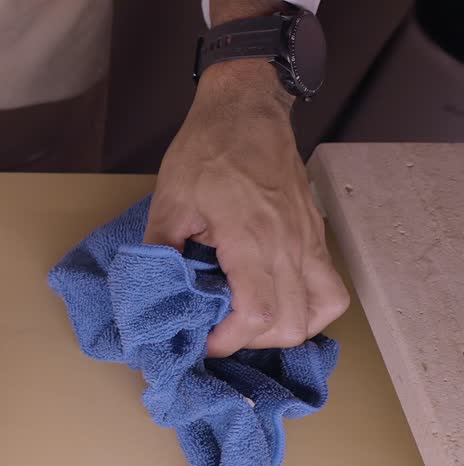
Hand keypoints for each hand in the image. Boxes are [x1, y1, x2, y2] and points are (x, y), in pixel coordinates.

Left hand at [144, 59, 348, 357]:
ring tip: (251, 322)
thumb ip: (159, 252)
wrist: (246, 108)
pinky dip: (311, 309)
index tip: (204, 341)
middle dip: (254, 341)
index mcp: (251, 238)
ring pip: (321, 312)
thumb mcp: (168, 202)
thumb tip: (152, 295)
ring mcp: (310, 240)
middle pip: (293, 324)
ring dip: (288, 329)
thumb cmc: (206, 150)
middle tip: (222, 332)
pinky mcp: (317, 235)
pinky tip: (279, 303)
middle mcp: (290, 245)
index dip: (230, 340)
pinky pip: (330, 288)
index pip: (258, 314)